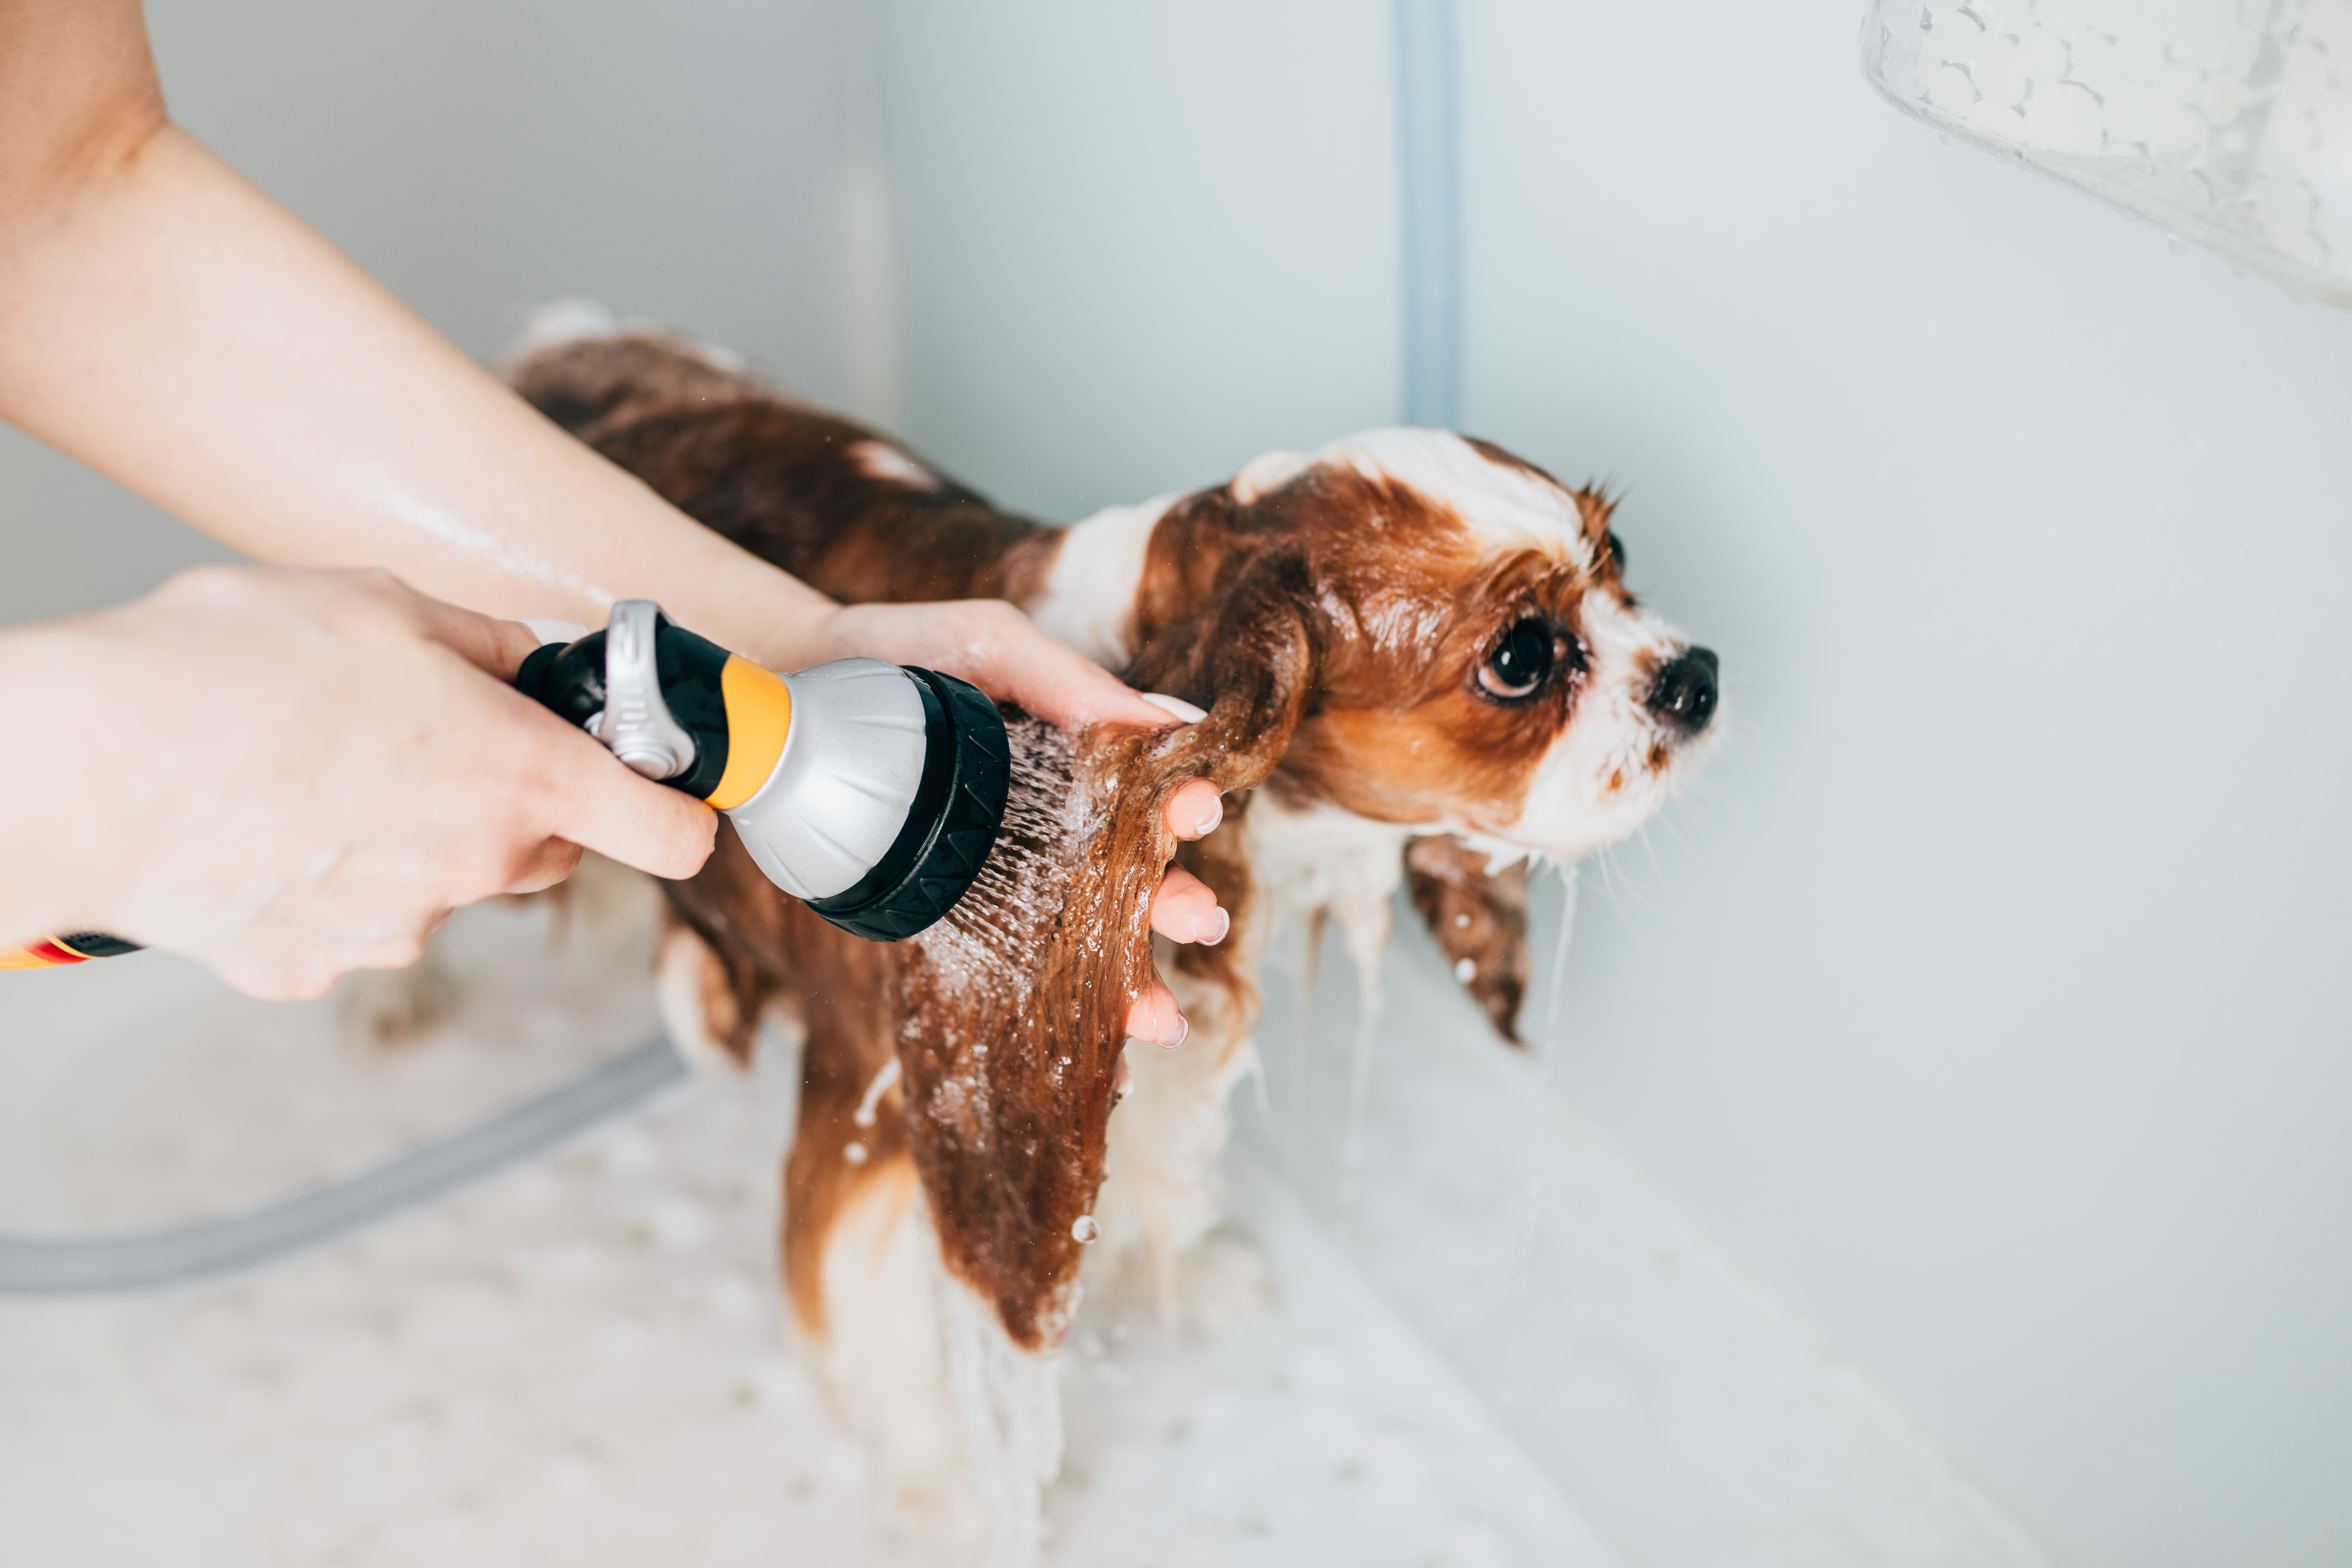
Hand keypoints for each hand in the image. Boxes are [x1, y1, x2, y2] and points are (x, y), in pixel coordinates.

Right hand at [0, 567, 713, 999]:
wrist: (91, 766)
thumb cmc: (230, 670)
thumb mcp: (384, 603)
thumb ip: (480, 641)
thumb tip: (520, 662)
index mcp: (521, 778)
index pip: (671, 833)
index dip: (680, 813)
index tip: (667, 794)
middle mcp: (474, 870)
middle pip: (549, 852)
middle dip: (524, 807)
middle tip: (442, 745)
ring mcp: (391, 930)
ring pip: (443, 886)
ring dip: (411, 840)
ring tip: (318, 773)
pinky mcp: (307, 965)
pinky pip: (344, 921)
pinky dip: (320, 881)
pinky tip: (263, 827)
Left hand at [812, 598, 1226, 1045]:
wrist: (793, 690)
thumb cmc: (901, 651)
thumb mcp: (987, 643)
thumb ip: (1067, 679)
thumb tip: (1170, 722)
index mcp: (1074, 754)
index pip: (1143, 788)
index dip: (1178, 802)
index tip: (1198, 810)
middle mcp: (1051, 818)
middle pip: (1127, 872)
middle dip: (1169, 902)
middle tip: (1202, 922)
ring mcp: (1006, 870)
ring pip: (1082, 933)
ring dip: (1128, 977)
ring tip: (1157, 1017)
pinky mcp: (953, 910)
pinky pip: (1013, 966)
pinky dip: (1058, 1011)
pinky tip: (1097, 1050)